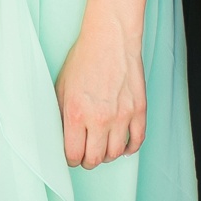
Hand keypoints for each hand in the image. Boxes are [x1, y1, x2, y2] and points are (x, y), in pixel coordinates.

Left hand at [55, 13, 146, 168]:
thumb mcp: (62, 86)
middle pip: (95, 159)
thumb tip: (62, 135)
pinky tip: (123, 145)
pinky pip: (137, 141)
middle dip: (87, 160)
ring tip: (102, 148)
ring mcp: (122, 116)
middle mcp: (100, 118)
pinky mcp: (138, 110)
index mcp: (77, 113)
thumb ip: (62, 113)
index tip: (71, 156)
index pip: (74, 154)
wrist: (110, 39)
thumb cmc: (84, 58)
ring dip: (107, 155)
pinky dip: (129, 148)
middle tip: (85, 155)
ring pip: (116, 154)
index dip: (70, 159)